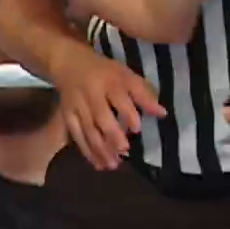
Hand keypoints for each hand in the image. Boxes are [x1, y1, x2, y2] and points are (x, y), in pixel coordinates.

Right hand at [51, 48, 166, 169]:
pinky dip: (86, 151)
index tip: (137, 129)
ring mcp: (77, 106)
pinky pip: (76, 135)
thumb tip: (162, 114)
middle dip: (112, 135)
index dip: (128, 113)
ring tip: (113, 165)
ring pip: (87, 129)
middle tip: (124, 150)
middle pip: (101, 116)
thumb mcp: (126, 75)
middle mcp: (91, 93)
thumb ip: (144, 94)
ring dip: (100, 149)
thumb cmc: (105, 72)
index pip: (119, 97)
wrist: (70, 63)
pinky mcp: (67, 115)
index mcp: (109, 81)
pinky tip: (98, 164)